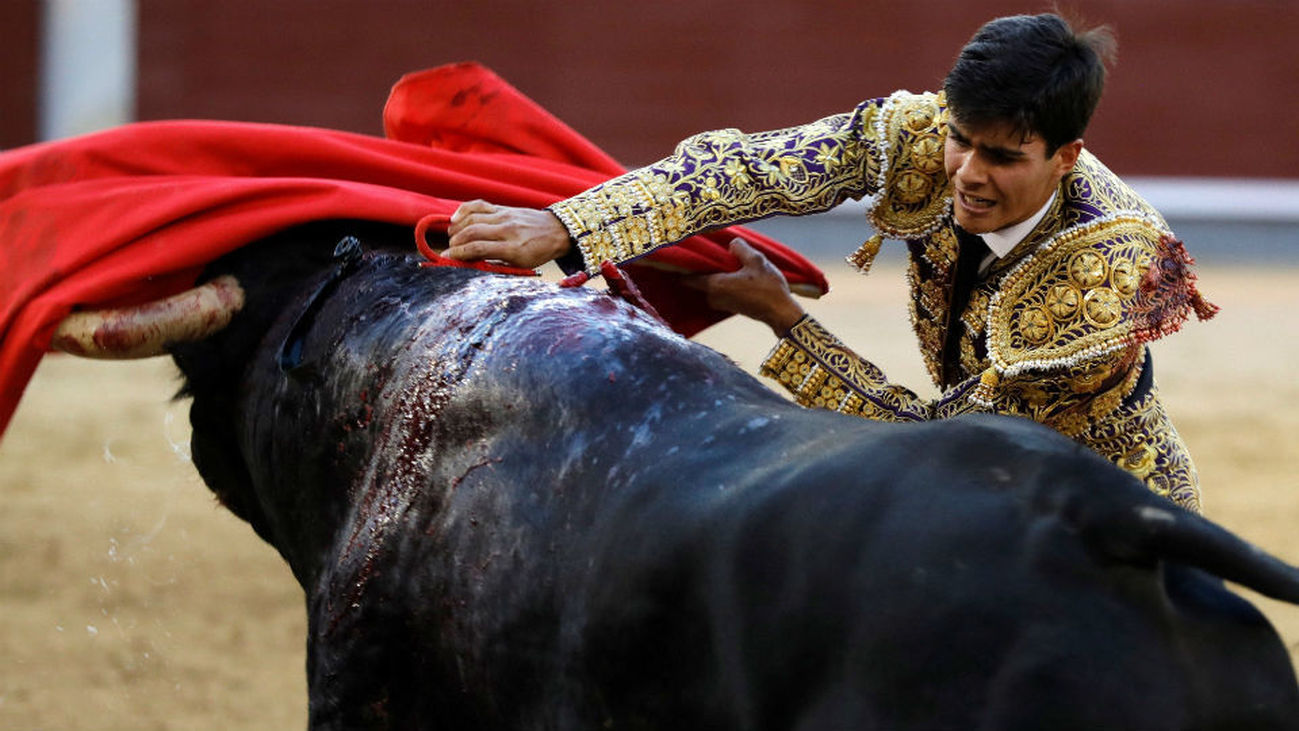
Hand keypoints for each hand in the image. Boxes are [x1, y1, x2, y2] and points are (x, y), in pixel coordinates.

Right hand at [446, 200, 572, 268]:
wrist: (556, 231)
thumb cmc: (538, 253)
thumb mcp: (520, 265)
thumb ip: (496, 264)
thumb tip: (468, 264)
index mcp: (513, 249)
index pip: (478, 249)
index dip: (458, 254)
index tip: (447, 258)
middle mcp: (507, 230)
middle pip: (471, 232)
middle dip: (455, 242)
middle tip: (450, 250)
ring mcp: (504, 216)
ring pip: (471, 218)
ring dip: (456, 229)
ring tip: (452, 238)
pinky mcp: (502, 208)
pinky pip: (478, 205)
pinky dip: (463, 211)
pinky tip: (455, 219)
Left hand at [689, 238, 805, 335]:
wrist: (781, 313)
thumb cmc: (769, 288)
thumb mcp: (756, 260)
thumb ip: (740, 248)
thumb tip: (731, 244)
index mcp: (715, 285)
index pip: (687, 277)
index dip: (682, 267)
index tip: (679, 257)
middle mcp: (714, 297)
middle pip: (700, 279)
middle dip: (704, 267)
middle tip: (710, 252)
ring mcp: (722, 304)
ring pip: (712, 284)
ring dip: (717, 274)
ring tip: (727, 261)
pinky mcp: (730, 307)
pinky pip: (721, 290)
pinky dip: (725, 282)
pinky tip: (736, 273)